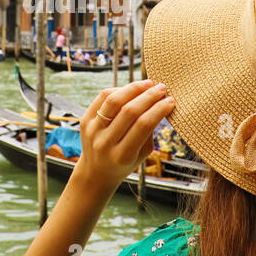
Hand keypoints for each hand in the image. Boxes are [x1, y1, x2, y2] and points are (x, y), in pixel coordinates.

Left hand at [71, 79, 175, 195]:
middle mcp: (105, 143)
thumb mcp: (142, 154)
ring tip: (148, 84)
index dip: (159, 109)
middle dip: (149, 96)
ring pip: (114, 100)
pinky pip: (102, 97)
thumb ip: (149, 130)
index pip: (144, 125)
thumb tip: (161, 101)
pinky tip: (131, 89)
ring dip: (134, 88)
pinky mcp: (85, 120)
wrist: (96, 172)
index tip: (170, 100)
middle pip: (130, 111)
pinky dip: (119, 90)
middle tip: (162, 88)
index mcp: (122, 155)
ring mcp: (92, 131)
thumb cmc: (125, 162)